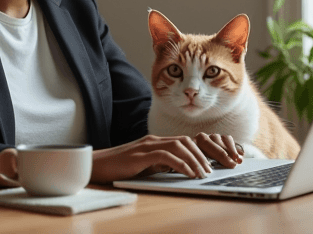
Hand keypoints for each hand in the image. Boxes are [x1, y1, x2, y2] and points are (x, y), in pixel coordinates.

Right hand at [90, 133, 242, 183]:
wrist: (97, 166)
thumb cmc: (120, 168)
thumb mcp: (146, 166)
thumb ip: (162, 164)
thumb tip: (181, 169)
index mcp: (157, 142)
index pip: (186, 141)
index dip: (202, 150)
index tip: (214, 163)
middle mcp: (155, 140)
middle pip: (187, 141)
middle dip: (204, 154)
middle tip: (214, 169)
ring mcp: (148, 145)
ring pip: (179, 146)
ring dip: (195, 160)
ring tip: (204, 173)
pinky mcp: (141, 154)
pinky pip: (166, 156)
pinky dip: (181, 164)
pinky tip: (189, 173)